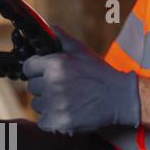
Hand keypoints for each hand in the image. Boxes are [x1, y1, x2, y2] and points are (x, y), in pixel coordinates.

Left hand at [22, 28, 140, 134]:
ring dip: (48, 103)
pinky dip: (53, 119)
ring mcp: (55, 105)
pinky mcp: (59, 122)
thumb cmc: (100, 73)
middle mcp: (53, 84)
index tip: (48, 73)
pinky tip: (68, 112)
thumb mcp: (82, 50)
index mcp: (56, 65)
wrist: (122, 98)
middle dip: (45, 86)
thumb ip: (60, 38)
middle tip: (65, 86)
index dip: (38, 69)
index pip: (28, 67)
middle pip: (32, 87)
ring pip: (36, 104)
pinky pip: (43, 121)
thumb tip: (46, 28)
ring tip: (69, 99)